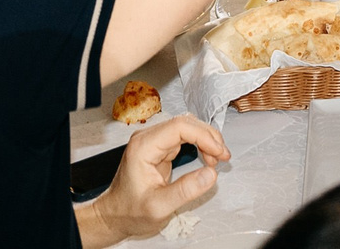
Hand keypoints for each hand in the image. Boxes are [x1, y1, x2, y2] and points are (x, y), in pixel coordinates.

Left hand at [76, 115, 226, 248]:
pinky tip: (207, 157)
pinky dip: (199, 145)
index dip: (203, 136)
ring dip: (205, 140)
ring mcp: (153, 142)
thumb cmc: (131, 212)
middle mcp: (147, 138)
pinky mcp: (158, 148)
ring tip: (218, 159)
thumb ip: (185, 190)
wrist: (116, 215)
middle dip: (208, 137)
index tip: (219, 153)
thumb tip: (211, 173)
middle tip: (223, 156)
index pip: (179, 127)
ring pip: (186, 128)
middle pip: (185, 123)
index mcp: (144, 147)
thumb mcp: (159, 207)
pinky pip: (183, 138)